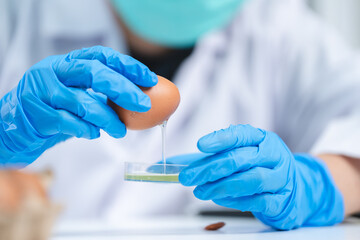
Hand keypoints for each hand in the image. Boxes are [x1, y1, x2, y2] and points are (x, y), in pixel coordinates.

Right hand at [0, 46, 157, 165]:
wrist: (17, 125)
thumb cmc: (55, 108)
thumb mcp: (77, 93)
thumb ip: (102, 92)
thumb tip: (141, 98)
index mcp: (69, 62)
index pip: (102, 56)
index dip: (128, 66)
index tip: (149, 79)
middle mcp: (55, 70)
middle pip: (94, 73)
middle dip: (123, 88)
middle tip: (143, 105)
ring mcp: (43, 90)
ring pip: (83, 101)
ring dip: (108, 118)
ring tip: (121, 131)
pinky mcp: (37, 113)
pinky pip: (69, 122)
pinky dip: (86, 129)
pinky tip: (94, 133)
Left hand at [178, 124, 343, 229]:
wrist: (294, 189)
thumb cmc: (259, 168)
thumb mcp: (240, 156)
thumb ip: (208, 158)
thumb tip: (173, 164)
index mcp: (262, 139)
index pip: (241, 135)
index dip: (220, 139)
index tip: (200, 145)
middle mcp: (273, 155)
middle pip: (240, 159)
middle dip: (210, 168)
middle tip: (189, 177)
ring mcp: (281, 177)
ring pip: (251, 179)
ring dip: (221, 186)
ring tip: (201, 192)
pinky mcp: (282, 199)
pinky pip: (258, 200)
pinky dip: (236, 201)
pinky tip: (220, 200)